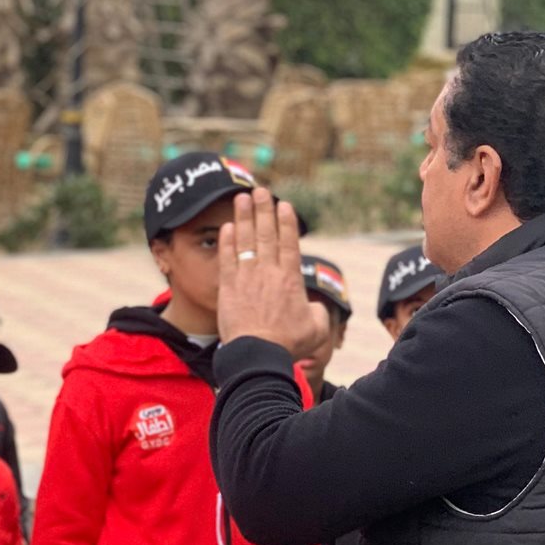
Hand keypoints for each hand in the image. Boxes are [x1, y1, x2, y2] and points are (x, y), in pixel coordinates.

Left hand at [218, 188, 329, 359]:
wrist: (257, 354)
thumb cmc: (288, 344)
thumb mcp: (316, 329)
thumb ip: (317, 312)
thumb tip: (313, 307)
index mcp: (291, 278)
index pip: (288, 242)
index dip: (286, 222)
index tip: (283, 205)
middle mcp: (269, 272)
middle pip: (266, 234)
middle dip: (263, 209)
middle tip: (259, 190)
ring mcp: (247, 277)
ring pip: (245, 240)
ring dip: (243, 217)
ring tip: (241, 198)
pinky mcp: (228, 287)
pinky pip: (227, 258)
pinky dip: (227, 242)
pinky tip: (227, 227)